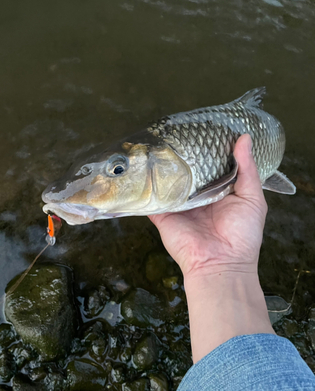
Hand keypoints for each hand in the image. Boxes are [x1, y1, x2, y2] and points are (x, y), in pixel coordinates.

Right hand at [149, 134, 267, 277]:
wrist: (222, 264)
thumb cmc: (242, 234)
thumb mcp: (252, 197)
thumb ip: (247, 168)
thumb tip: (245, 137)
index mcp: (217, 189)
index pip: (209, 164)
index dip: (206, 148)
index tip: (200, 127)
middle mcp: (195, 194)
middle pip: (186, 170)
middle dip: (181, 155)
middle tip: (173, 131)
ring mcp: (177, 204)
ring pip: (166, 181)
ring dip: (160, 167)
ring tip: (154, 143)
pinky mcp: (161, 214)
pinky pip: (150, 198)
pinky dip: (144, 187)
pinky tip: (139, 168)